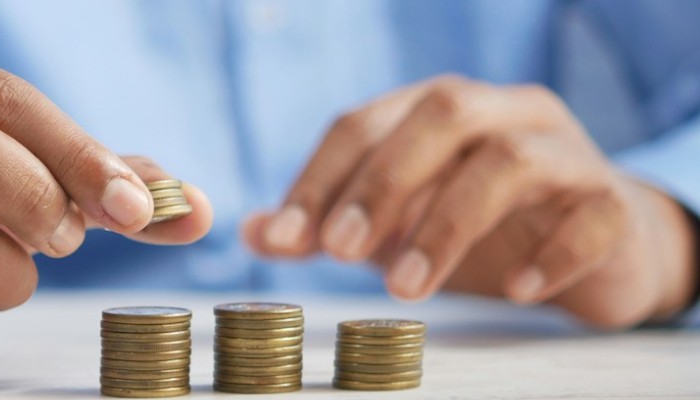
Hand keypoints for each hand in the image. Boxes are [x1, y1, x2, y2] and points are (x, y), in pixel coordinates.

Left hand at [244, 75, 695, 328]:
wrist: (596, 246)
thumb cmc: (482, 227)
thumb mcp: (395, 224)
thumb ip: (328, 224)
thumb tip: (253, 233)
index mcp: (438, 110)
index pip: (365, 122)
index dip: (319, 178)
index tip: (284, 238)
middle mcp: (502, 113)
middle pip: (440, 114)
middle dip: (382, 182)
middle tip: (339, 251)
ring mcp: (564, 152)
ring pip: (509, 161)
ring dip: (447, 224)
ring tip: (407, 288)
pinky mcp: (612, 202)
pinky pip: (591, 215)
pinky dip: (551, 253)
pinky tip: (515, 290)